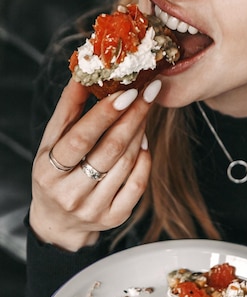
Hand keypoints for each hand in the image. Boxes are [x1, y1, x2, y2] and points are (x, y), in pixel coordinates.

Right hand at [29, 78, 161, 250]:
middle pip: (110, 150)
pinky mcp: (115, 217)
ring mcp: (95, 208)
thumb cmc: (55, 173)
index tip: (127, 91)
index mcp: (49, 172)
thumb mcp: (51, 142)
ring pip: (127, 164)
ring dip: (140, 132)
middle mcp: (71, 194)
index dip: (105, 113)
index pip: (80, 138)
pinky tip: (144, 141)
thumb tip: (83, 75)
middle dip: (133, 117)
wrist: (59, 221)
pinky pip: (138, 184)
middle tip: (148, 92)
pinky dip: (145, 159)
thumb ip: (68, 110)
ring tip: (144, 111)